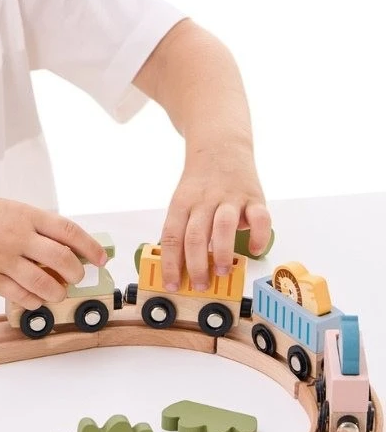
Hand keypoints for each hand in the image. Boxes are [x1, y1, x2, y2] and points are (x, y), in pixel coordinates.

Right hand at [0, 186, 108, 309]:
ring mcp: (2, 259)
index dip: (90, 248)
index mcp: (27, 216)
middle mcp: (17, 237)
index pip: (69, 232)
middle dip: (76, 274)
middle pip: (62, 260)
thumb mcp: (15, 211)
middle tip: (75, 277)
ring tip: (56, 291)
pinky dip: (35, 301)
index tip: (101, 259)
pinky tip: (36, 298)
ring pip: (43, 284)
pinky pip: (21, 296)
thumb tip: (70, 252)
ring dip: (57, 292)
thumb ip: (40, 229)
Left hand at [159, 144, 270, 291]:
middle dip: (196, 265)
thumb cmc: (200, 183)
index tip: (171, 284)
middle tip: (200, 284)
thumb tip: (181, 266)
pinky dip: (258, 236)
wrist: (220, 146)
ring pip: (224, 226)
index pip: (171, 237)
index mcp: (182, 203)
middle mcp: (205, 200)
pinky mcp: (254, 197)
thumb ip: (183, 229)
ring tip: (222, 271)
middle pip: (195, 235)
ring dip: (222, 252)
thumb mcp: (183, 201)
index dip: (170, 264)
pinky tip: (254, 250)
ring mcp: (230, 198)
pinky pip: (260, 218)